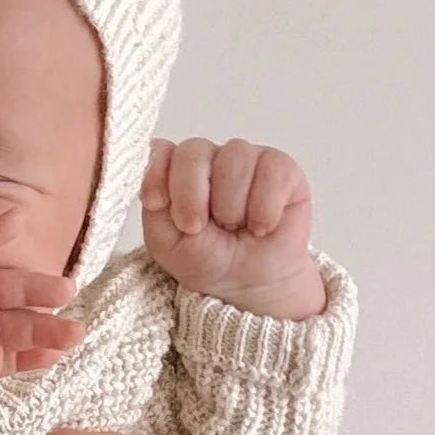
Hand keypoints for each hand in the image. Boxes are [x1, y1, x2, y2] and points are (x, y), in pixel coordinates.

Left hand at [141, 137, 325, 318]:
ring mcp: (245, 159)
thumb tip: (159, 173)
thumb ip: (154, 209)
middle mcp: (210, 159)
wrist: (251, 284)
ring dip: (231, 207)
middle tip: (198, 228)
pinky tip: (261, 227)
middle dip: (192, 196)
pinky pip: (271, 172)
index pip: (160, 150)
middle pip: (193, 151)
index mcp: (176, 172)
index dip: (157, 173)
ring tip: (236, 229)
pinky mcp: (280, 168)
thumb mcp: (167, 245)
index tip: (157, 203)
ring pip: (234, 159)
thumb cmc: (209, 261)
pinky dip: (263, 209)